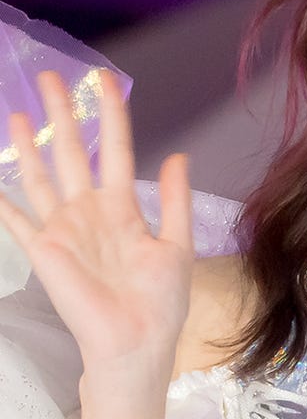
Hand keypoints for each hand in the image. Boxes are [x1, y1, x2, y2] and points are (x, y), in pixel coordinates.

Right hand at [0, 70, 192, 398]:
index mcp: (124, 208)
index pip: (116, 149)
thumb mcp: (178, 245)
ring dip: (30, 144)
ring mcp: (63, 228)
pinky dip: (1, 200)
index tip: (105, 80)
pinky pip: (15, 219)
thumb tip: (178, 155)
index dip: (111, 114)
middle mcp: (90, 211)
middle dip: (63, 115)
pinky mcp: (43, 249)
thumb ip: (175, 200)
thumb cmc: (162, 301)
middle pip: (73, 152)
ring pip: (42, 175)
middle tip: (51, 77)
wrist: (138, 341)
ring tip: (19, 110)